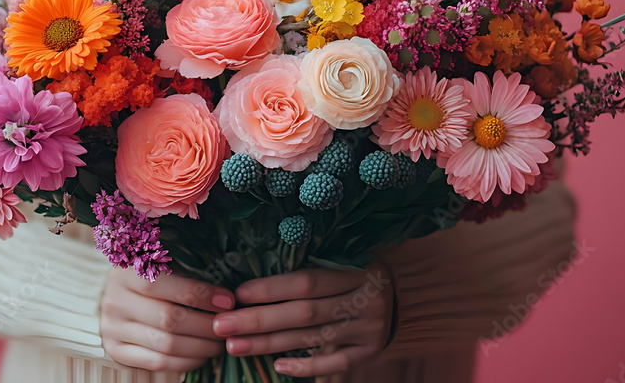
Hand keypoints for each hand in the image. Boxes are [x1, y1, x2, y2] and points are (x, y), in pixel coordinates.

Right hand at [100, 268, 234, 371]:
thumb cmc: (153, 273)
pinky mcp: (116, 349)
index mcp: (126, 271)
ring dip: (201, 346)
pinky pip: (156, 363)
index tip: (228, 300)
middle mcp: (115, 300)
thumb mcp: (163, 261)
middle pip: (168, 319)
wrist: (121, 294)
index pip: (162, 284)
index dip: (199, 293)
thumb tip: (227, 290)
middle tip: (229, 325)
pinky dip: (186, 362)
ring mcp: (112, 327)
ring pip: (165, 344)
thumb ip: (188, 267)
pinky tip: (202, 354)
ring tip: (220, 342)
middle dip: (206, 325)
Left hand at [212, 264, 395, 376]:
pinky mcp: (369, 353)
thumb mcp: (343, 257)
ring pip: (312, 340)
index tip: (236, 294)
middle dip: (259, 320)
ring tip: (234, 345)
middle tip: (222, 325)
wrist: (403, 295)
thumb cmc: (357, 271)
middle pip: (304, 314)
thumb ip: (310, 262)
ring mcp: (369, 330)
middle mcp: (365, 301)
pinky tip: (276, 365)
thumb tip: (251, 269)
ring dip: (269, 344)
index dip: (271, 289)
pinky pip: (334, 365)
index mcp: (356, 271)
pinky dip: (305, 367)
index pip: (307, 282)